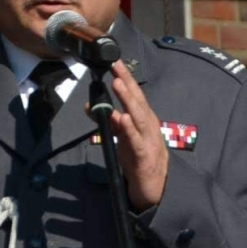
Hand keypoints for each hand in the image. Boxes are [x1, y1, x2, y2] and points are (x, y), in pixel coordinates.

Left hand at [105, 60, 168, 210]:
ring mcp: (147, 140)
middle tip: (115, 65)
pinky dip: (130, 128)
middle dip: (127, 81)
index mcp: (144, 119)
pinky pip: (136, 141)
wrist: (156, 187)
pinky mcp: (143, 156)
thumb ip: (108, 120)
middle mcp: (148, 125)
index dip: (125, 77)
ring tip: (118, 83)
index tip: (114, 61)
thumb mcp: (122, 136)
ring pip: (138, 116)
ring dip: (128, 99)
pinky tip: (123, 118)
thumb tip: (89, 105)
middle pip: (137, 100)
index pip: (134, 94)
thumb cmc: (139, 158)